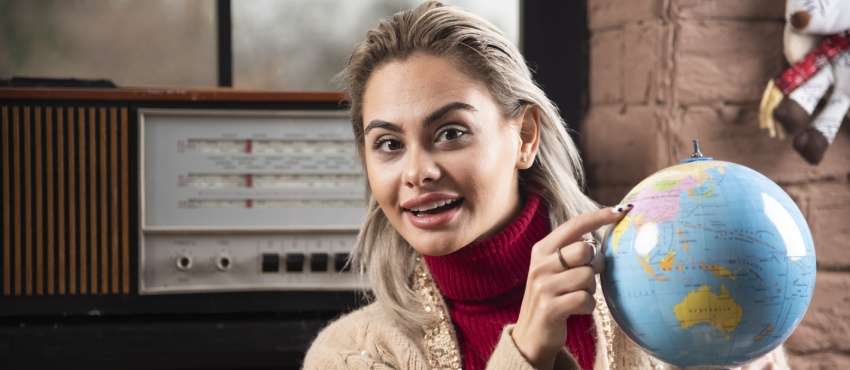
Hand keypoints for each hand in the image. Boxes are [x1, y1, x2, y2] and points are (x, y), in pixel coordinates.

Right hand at [511, 204, 631, 368]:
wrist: (530, 336)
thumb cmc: (553, 297)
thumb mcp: (555, 269)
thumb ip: (573, 251)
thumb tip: (605, 232)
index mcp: (541, 249)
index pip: (574, 225)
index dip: (598, 216)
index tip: (622, 210)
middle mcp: (540, 264)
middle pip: (585, 250)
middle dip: (594, 264)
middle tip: (586, 277)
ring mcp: (543, 286)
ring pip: (588, 276)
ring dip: (590, 289)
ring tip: (576, 296)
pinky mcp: (550, 308)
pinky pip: (586, 299)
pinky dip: (588, 306)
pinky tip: (576, 309)